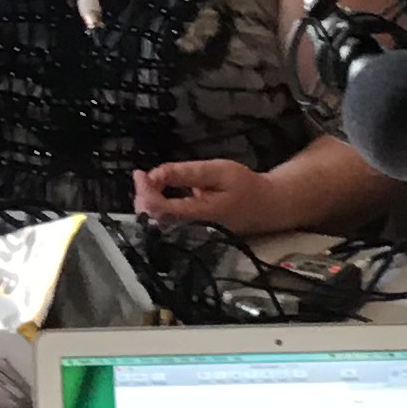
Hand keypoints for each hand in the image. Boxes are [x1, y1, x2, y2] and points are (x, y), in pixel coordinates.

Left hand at [133, 159, 287, 232]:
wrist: (266, 206)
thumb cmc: (244, 186)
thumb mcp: (218, 171)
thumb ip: (186, 174)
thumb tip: (156, 175)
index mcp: (201, 214)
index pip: (163, 210)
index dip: (147, 193)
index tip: (140, 175)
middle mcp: (194, 231)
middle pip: (157, 221)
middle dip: (144, 199)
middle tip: (141, 177)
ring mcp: (193, 236)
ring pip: (161, 224)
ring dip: (149, 204)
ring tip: (146, 184)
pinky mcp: (193, 235)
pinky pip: (169, 224)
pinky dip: (158, 209)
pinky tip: (157, 196)